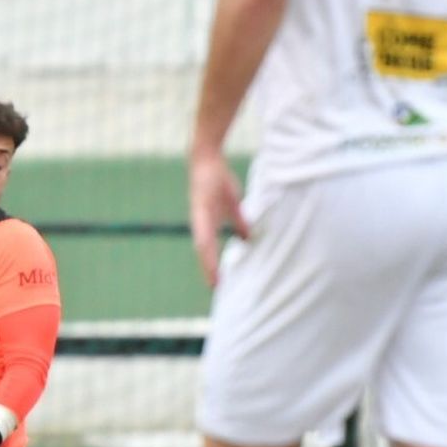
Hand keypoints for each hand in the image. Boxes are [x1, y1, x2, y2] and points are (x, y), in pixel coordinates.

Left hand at [188, 150, 249, 286]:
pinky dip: (206, 239)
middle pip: (203, 250)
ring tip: (212, 275)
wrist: (207, 159)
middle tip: (215, 287)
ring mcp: (199, 214)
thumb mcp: (232, 205)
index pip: (209, 249)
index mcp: (207, 223)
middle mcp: (201, 222)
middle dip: (208, 268)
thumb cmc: (217, 181)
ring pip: (202, 242)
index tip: (218, 282)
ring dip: (207, 260)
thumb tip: (247, 238)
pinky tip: (206, 249)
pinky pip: (203, 225)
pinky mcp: (200, 204)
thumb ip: (239, 222)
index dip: (212, 265)